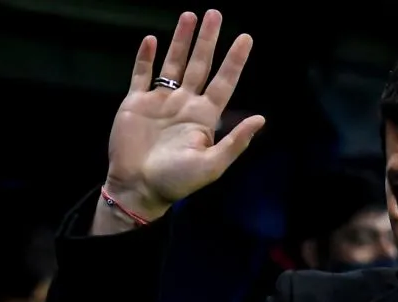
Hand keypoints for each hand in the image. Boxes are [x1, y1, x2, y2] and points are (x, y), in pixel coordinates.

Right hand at [104, 10, 264, 218]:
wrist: (138, 188)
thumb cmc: (177, 181)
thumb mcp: (212, 165)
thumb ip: (235, 141)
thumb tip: (261, 118)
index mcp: (204, 117)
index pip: (224, 82)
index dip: (234, 60)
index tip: (246, 38)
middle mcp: (185, 104)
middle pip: (199, 64)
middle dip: (208, 40)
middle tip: (215, 14)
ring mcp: (160, 101)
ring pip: (173, 63)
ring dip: (180, 40)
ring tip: (189, 16)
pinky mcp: (136, 103)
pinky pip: (142, 74)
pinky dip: (147, 57)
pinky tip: (153, 40)